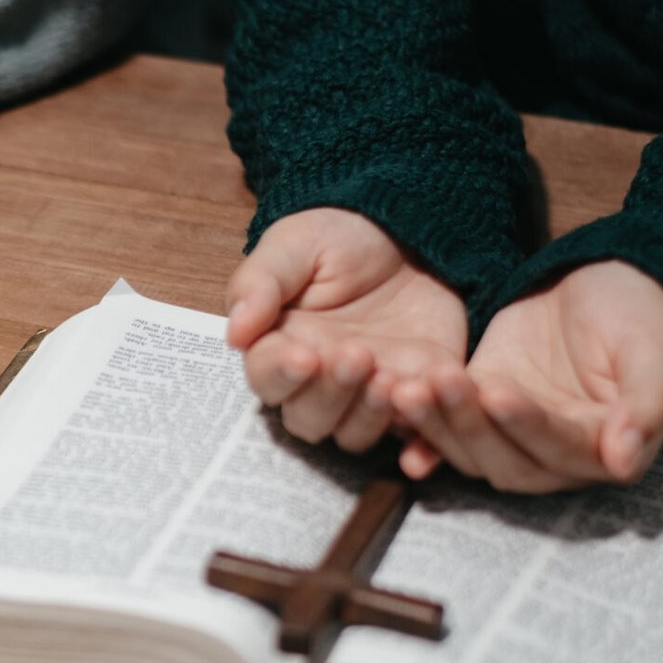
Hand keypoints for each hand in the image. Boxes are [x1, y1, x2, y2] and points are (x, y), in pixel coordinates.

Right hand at [227, 209, 468, 453]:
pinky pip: (416, 428)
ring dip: (369, 415)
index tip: (304, 356)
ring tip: (390, 378)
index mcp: (280, 347)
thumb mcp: (293, 244)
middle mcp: (320, 381)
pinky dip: (420, 425)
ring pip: (354, 434)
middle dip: (331, 395)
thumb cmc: (338, 236)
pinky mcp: (417, 393)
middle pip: (308, 419)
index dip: (282, 375)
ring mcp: (367, 393)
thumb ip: (260, 285)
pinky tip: (427, 394)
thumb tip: (235, 333)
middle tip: (356, 356)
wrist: (406, 228)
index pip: (267, 379)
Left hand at [384, 260, 662, 492]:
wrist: (611, 281)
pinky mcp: (479, 408)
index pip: (560, 448)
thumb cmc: (644, 316)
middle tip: (439, 381)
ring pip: (467, 448)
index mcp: (604, 450)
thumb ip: (647, 407)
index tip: (498, 392)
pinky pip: (444, 426)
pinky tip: (389, 403)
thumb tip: (625, 462)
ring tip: (405, 385)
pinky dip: (417, 424)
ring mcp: (512, 436)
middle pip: (504, 460)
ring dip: (435, 422)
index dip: (528, 424)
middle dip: (467, 423)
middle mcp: (555, 457)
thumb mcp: (654, 352)